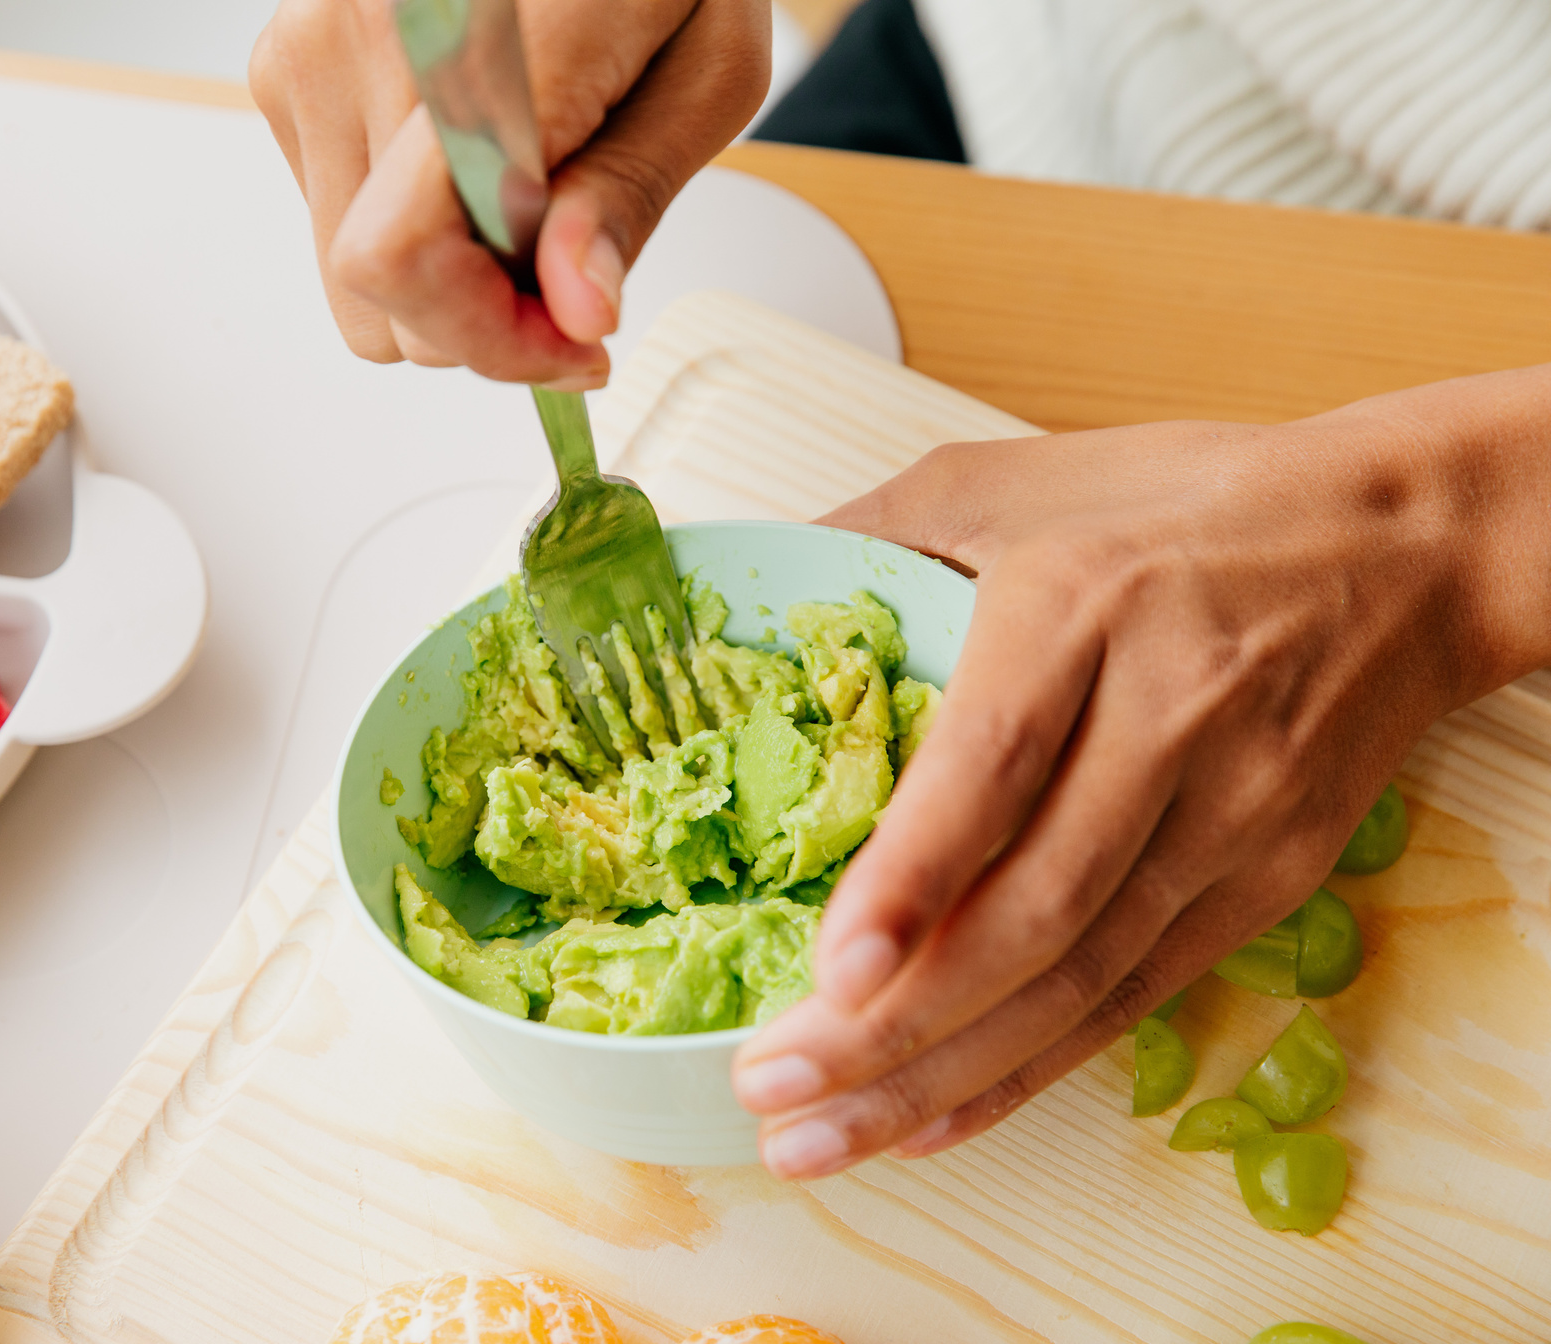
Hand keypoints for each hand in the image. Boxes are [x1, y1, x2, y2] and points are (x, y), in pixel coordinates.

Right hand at [249, 0, 769, 387]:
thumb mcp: (708, 68)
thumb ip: (630, 196)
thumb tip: (579, 312)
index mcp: (478, 38)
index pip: (403, 254)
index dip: (487, 340)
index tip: (575, 348)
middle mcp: (360, 38)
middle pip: (373, 292)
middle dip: (482, 324)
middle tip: (577, 290)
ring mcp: (307, 49)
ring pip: (349, 276)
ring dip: (448, 281)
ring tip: (533, 211)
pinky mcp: (287, 65)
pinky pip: (336, 217)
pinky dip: (415, 228)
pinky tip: (478, 169)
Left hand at [731, 365, 1550, 1177]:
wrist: (1403, 549)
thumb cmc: (1183, 504)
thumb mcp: (1012, 477)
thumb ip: (873, 535)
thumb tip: (739, 616)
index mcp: (1085, 605)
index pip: (996, 761)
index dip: (913, 876)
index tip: (829, 969)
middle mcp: (1167, 719)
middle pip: (1034, 905)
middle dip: (896, 1021)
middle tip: (771, 1088)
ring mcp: (1229, 814)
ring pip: (1081, 976)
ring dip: (946, 1074)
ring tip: (825, 1138)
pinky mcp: (1264, 881)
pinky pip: (1136, 996)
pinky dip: (1033, 1068)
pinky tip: (937, 1118)